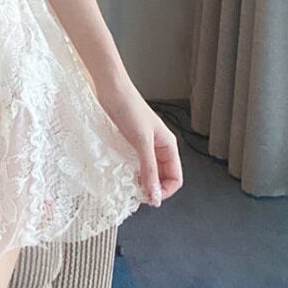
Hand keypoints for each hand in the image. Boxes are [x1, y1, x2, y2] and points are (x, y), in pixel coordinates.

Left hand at [95, 79, 183, 206]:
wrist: (111, 90)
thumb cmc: (129, 108)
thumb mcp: (141, 141)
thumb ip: (149, 168)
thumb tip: (155, 194)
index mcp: (168, 146)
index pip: (175, 177)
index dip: (165, 190)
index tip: (150, 198)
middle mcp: (157, 147)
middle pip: (161, 177)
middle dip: (152, 188)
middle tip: (136, 195)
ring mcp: (142, 146)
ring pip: (146, 171)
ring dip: (139, 181)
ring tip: (128, 186)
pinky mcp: (128, 143)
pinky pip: (133, 163)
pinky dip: (129, 172)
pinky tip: (120, 174)